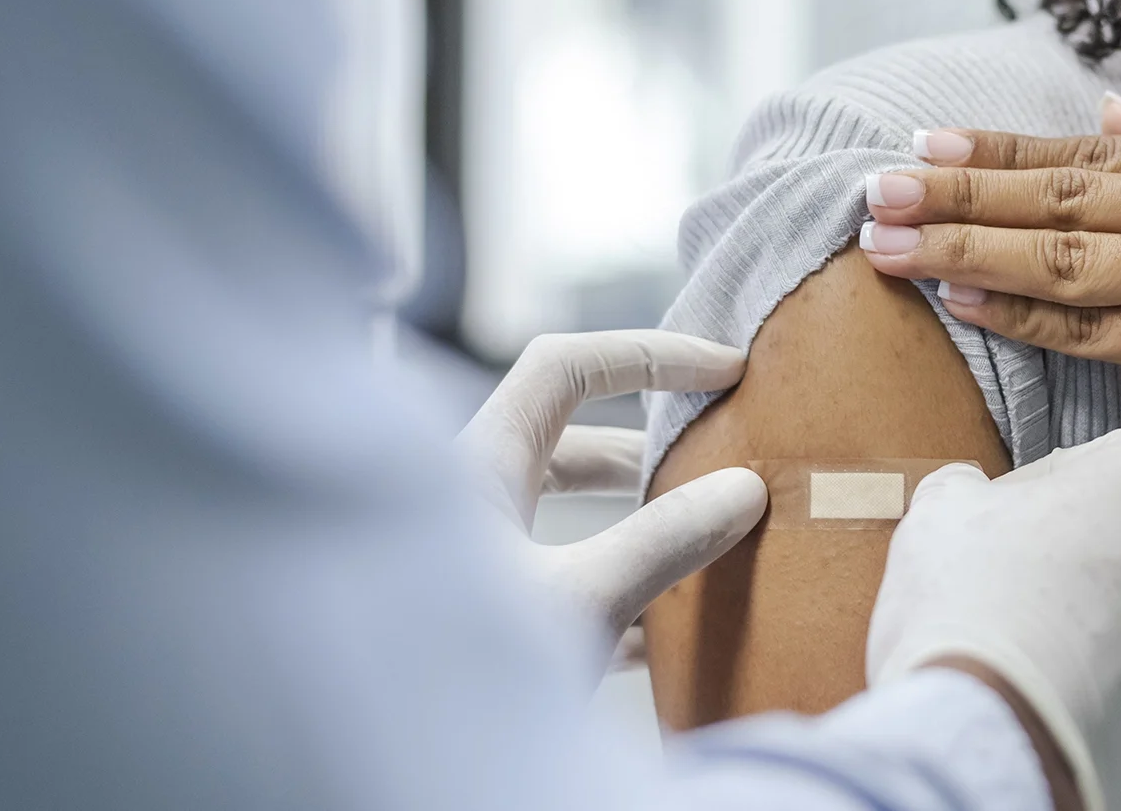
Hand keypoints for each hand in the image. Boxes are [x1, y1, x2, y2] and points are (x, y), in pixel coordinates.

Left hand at [455, 330, 767, 664]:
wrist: (376, 766)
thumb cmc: (447, 673)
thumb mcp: (576, 602)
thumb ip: (662, 544)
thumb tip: (744, 491)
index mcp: (476, 466)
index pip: (566, 368)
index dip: (649, 354)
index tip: (724, 371)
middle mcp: (465, 502)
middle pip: (570, 443)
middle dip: (651, 451)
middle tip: (722, 458)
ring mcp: (470, 566)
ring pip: (565, 522)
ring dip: (636, 527)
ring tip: (706, 542)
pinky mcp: (478, 628)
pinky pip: (556, 588)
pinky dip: (615, 598)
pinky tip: (667, 641)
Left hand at [859, 99, 1120, 511]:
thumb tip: (1110, 120)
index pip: (1093, 152)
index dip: (999, 151)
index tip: (923, 144)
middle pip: (1065, 196)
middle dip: (959, 193)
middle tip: (877, 190)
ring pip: (1066, 257)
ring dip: (966, 249)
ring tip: (890, 245)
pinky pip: (1095, 330)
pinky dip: (1022, 315)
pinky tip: (963, 300)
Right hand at [868, 427, 1120, 810]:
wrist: (995, 737)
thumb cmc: (971, 604)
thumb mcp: (941, 511)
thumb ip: (966, 486)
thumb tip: (968, 492)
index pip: (1117, 456)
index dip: (1062, 483)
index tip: (1017, 516)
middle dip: (1092, 552)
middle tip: (1024, 583)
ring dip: (1108, 622)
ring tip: (1038, 649)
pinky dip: (1120, 688)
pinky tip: (1062, 698)